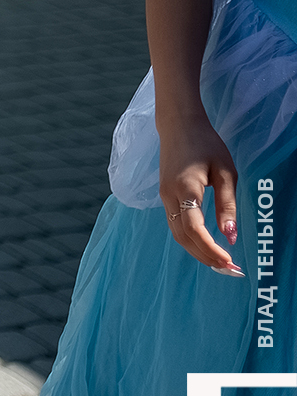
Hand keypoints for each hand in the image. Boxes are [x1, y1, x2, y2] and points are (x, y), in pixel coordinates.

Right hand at [159, 110, 243, 273]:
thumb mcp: (225, 171)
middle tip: (230, 270)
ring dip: (198, 251)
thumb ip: (227, 204)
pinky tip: (206, 245)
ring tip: (220, 263)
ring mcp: (164, 197)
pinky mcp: (165, 196)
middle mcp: (169, 197)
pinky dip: (191, 240)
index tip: (230, 262)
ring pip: (178, 234)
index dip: (211, 249)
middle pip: (183, 237)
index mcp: (185, 189)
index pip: (195, 229)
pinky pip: (176, 225)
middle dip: (206, 257)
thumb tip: (231, 235)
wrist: (178, 125)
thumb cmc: (206, 144)